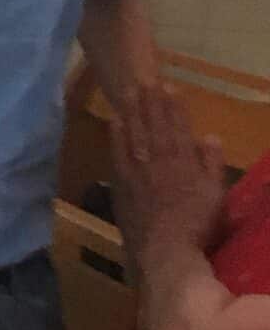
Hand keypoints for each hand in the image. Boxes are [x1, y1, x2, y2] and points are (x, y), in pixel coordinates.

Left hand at [117, 85, 228, 258]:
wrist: (163, 249)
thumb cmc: (196, 224)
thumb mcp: (215, 194)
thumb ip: (211, 164)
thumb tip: (209, 136)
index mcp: (183, 162)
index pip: (178, 128)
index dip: (173, 107)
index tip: (169, 88)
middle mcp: (158, 161)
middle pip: (154, 126)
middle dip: (150, 102)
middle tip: (145, 80)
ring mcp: (136, 172)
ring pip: (134, 134)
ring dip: (133, 111)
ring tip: (130, 91)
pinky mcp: (120, 184)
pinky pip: (117, 153)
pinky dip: (116, 135)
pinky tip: (114, 120)